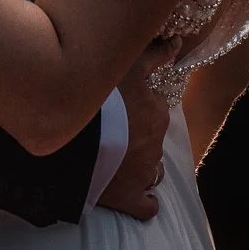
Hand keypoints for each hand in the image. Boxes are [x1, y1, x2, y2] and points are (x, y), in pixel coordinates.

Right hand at [96, 46, 175, 221]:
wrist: (70, 141)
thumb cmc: (100, 97)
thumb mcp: (128, 65)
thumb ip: (154, 54)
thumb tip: (177, 43)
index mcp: (156, 114)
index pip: (155, 108)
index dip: (138, 105)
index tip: (119, 105)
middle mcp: (155, 146)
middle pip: (151, 139)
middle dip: (138, 136)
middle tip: (111, 131)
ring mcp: (143, 174)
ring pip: (152, 171)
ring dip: (141, 166)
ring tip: (118, 161)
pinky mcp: (128, 199)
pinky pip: (145, 206)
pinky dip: (144, 202)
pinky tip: (135, 195)